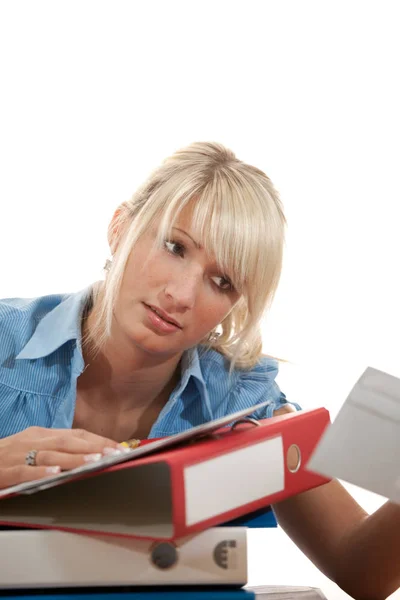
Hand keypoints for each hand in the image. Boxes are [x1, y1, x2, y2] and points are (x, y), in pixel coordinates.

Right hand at [0, 427, 125, 489]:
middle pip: (67, 441)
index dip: (98, 440)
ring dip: (74, 458)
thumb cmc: (6, 456)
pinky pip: (25, 471)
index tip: (119, 447)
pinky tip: (55, 474)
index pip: (76, 434)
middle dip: (94, 447)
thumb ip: (56, 448)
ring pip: (50, 454)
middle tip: (116, 453)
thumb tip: (88, 452)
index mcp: (41, 433)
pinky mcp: (5, 471)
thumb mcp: (32, 446)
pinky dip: (40, 472)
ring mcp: (18, 454)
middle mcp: (32, 440)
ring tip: (95, 461)